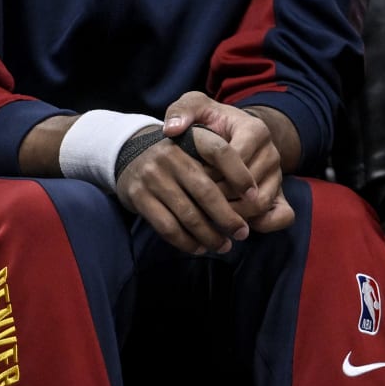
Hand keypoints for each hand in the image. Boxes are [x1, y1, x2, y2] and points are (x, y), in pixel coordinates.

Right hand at [114, 133, 250, 255]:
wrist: (130, 156)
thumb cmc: (179, 156)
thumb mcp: (197, 145)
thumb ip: (221, 161)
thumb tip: (252, 196)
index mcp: (191, 138)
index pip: (221, 152)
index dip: (240, 174)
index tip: (254, 195)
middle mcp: (170, 155)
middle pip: (206, 191)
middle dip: (228, 217)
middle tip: (243, 233)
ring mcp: (153, 177)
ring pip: (188, 215)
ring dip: (210, 235)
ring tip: (225, 245)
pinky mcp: (138, 197)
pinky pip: (167, 227)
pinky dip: (186, 241)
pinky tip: (200, 247)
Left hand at [162, 91, 293, 232]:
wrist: (236, 133)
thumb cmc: (213, 122)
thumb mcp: (196, 107)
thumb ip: (182, 111)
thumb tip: (171, 130)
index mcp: (255, 130)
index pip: (235, 159)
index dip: (210, 173)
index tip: (191, 178)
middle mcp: (272, 153)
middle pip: (247, 186)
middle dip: (218, 198)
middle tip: (194, 204)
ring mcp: (278, 175)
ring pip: (260, 203)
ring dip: (233, 214)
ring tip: (208, 217)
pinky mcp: (281, 193)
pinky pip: (281, 216)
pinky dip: (259, 224)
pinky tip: (233, 223)